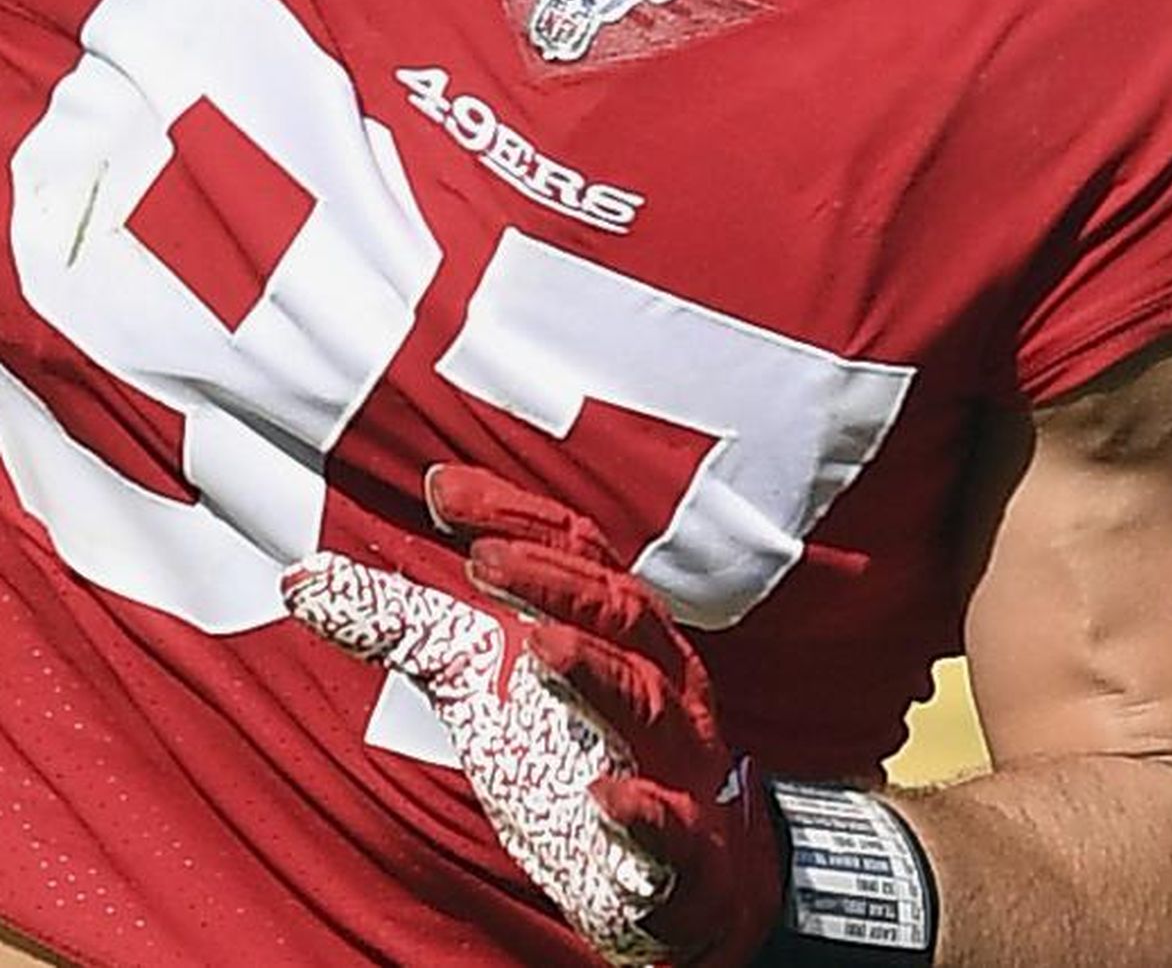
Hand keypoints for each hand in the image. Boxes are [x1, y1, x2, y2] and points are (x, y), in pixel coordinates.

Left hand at [283, 466, 782, 967]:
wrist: (676, 871)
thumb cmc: (572, 749)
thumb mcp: (481, 679)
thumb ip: (407, 624)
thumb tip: (301, 574)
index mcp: (613, 625)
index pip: (574, 548)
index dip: (514, 515)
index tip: (441, 489)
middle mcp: (654, 673)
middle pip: (615, 607)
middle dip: (553, 579)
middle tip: (484, 557)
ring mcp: (673, 756)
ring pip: (645, 697)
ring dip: (595, 670)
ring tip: (538, 650)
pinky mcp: (680, 846)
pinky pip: (670, 821)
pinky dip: (642, 807)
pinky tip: (605, 800)